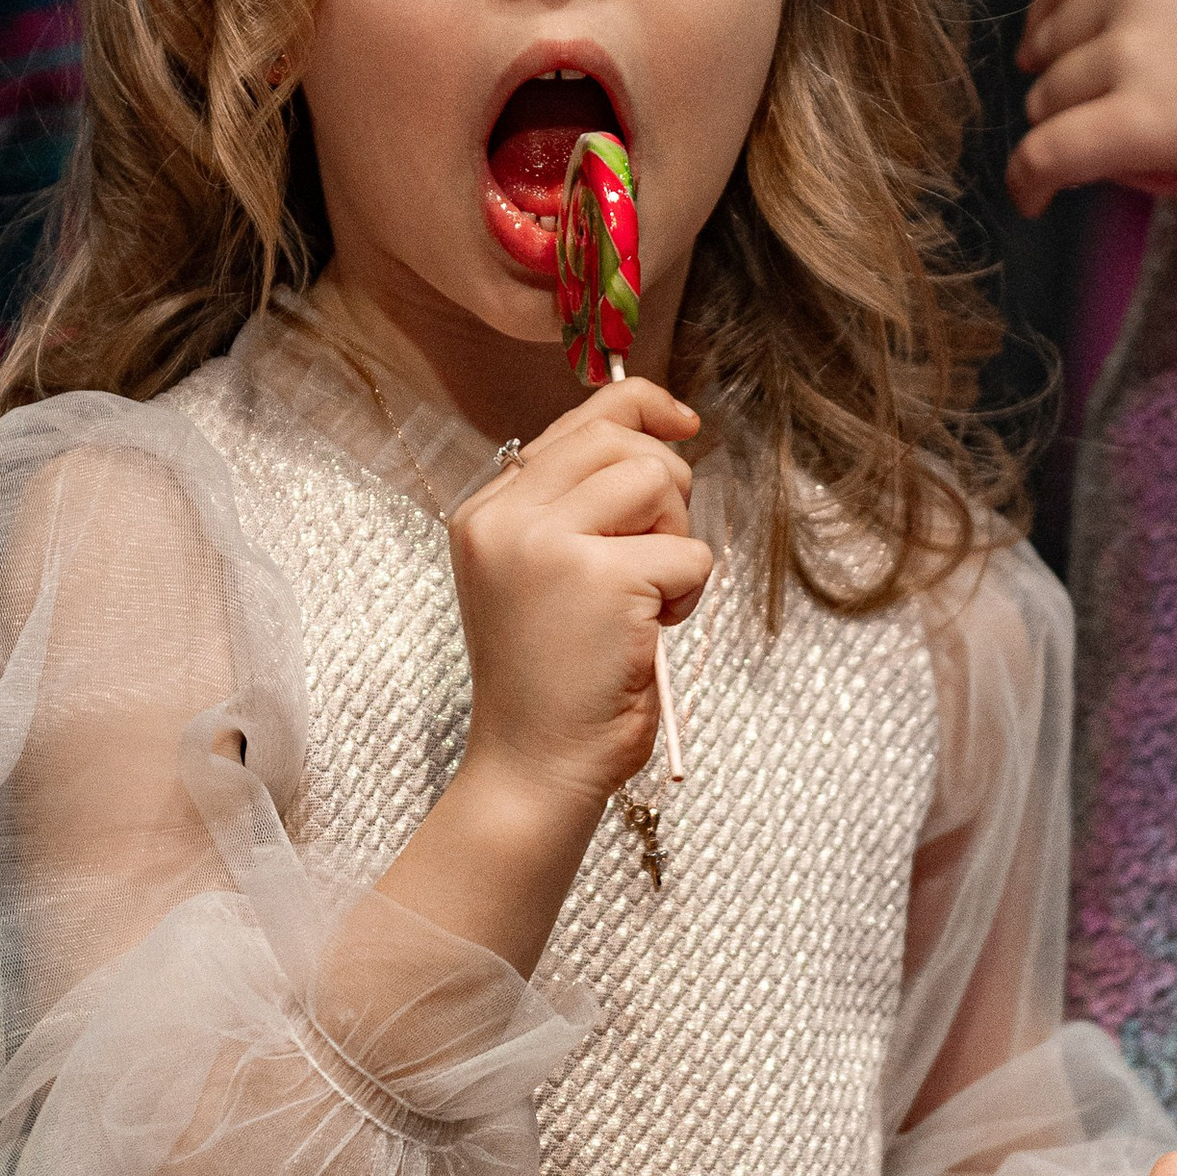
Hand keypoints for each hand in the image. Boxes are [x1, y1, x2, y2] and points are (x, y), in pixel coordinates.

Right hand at [446, 379, 709, 820]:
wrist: (532, 766)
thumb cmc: (551, 680)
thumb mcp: (538, 575)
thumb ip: (574, 508)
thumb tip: (655, 438)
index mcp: (487, 512)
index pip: (578, 422)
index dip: (641, 409)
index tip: (683, 422)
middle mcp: (507, 516)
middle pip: (622, 440)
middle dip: (668, 486)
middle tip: (659, 552)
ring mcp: (548, 543)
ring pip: (659, 483)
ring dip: (676, 542)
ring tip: (644, 601)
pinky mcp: (601, 578)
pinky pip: (689, 552)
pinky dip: (687, 595)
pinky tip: (647, 634)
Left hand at [1010, 0, 1176, 216]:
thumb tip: (1117, 66)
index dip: (1047, 18)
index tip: (1041, 54)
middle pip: (1055, 45)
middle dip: (1079, 93)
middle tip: (1135, 137)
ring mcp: (1132, 46)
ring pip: (1050, 103)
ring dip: (1081, 141)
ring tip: (1159, 172)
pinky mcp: (1138, 118)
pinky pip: (1047, 153)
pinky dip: (1028, 181)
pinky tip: (1031, 201)